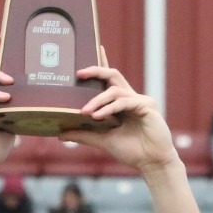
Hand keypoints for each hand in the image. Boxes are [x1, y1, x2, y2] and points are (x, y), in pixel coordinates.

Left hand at [64, 58, 179, 173]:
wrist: (152, 163)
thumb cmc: (132, 152)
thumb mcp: (103, 141)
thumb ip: (84, 135)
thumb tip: (60, 135)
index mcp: (123, 103)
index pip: (110, 80)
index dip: (102, 65)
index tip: (93, 49)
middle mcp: (132, 98)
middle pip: (113, 75)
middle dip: (96, 71)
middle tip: (79, 73)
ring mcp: (141, 100)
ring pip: (115, 90)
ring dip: (97, 100)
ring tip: (84, 112)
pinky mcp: (147, 106)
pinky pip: (124, 101)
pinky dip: (109, 108)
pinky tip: (98, 116)